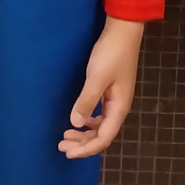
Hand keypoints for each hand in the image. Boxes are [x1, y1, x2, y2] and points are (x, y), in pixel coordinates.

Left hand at [60, 17, 144, 158]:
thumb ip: (87, 100)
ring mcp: (115, 99)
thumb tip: (75, 123)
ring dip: (84, 133)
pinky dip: (88, 120)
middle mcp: (119, 107)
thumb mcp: (97, 77)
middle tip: (61, 146)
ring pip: (100, 125)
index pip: (104, 138)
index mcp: (119, 108)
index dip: (86, 149)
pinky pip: (100, 114)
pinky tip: (78, 118)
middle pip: (102, 135)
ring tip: (66, 136)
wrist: (123, 31)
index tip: (68, 153)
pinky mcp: (111, 90)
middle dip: (82, 144)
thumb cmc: (111, 54)